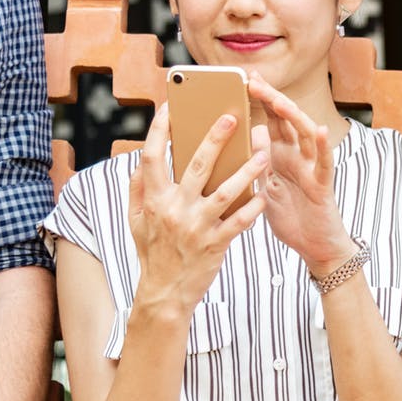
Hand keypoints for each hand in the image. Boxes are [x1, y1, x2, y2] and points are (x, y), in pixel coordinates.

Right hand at [129, 105, 267, 312]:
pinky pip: (240, 221)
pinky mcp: (216, 243)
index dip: (159, 130)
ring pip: (227, 191)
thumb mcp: (136, 220)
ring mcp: (197, 226)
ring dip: (247, 170)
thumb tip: (141, 161)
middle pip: (197, 166)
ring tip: (263, 152)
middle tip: (232, 117)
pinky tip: (265, 193)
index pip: (153, 156)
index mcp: (154, 200)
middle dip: (215, 139)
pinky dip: (254, 206)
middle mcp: (175, 209)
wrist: (165, 294)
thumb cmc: (153, 252)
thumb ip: (138, 189)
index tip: (169, 107)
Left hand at [246, 74, 354, 275]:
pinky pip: (324, 162)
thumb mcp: (263, 186)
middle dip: (271, 98)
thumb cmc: (290, 216)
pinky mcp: (322, 183)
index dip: (259, 99)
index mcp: (280, 155)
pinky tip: (320, 130)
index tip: (245, 79)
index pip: (270, 120)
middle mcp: (297, 155)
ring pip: (305, 133)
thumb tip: (247, 135)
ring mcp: (310, 167)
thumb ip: (256, 162)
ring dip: (292, 115)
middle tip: (254, 80)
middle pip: (286, 120)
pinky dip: (323, 146)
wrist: (312, 245)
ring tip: (278, 100)